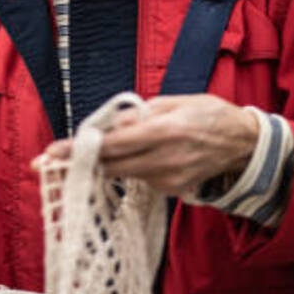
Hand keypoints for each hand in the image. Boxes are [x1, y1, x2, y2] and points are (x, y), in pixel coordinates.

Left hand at [43, 95, 258, 196]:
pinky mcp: (172, 191)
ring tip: (102, 148)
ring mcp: (168, 180)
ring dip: (107, 161)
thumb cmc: (208, 114)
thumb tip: (109, 124)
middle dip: (80, 161)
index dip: (78, 150)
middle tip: (49, 158)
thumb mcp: (174, 102)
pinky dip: (132, 166)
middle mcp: (164, 160)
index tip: (50, 153)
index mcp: (163, 132)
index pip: (111, 144)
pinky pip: (140, 178)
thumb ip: (139, 114)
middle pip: (110, 165)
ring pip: (123, 173)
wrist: (244, 144)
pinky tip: (141, 154)